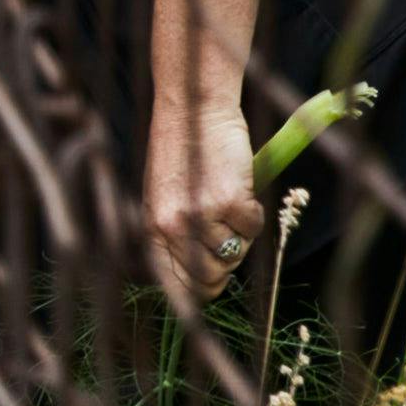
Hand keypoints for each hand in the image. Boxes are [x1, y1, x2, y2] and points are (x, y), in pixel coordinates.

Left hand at [141, 100, 274, 305]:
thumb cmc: (182, 156)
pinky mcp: (231, 201)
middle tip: (224, 234)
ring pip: (235, 253)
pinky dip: (254, 212)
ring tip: (226, 201)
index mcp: (151, 229)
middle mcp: (173, 227)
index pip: (174, 285)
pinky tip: (239, 187)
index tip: (209, 287)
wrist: (194, 112)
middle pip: (210, 277)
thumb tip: (201, 279)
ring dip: (239, 234)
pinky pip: (254, 227)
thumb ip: (175, 237)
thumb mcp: (164, 200)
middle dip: (225, 263)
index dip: (197, 292)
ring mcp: (202, 215)